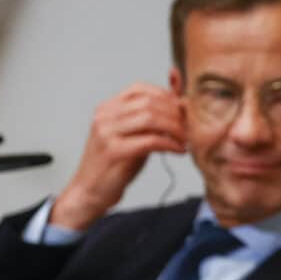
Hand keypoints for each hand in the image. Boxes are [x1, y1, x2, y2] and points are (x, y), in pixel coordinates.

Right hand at [52, 82, 186, 229]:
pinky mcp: (114, 151)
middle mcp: (105, 116)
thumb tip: (181, 103)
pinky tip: (179, 150)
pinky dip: (169, 144)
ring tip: (185, 139)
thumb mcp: (133, 135)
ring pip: (150, 118)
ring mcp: (107, 133)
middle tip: (189, 127)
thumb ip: (150, 120)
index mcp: (107, 108)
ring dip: (174, 128)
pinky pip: (150, 141)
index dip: (165, 97)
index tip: (182, 110)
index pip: (139, 89)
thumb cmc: (116, 163)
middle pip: (148, 102)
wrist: (91, 190)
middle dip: (174, 114)